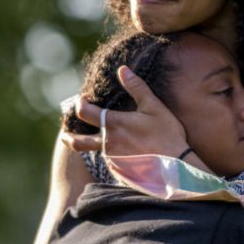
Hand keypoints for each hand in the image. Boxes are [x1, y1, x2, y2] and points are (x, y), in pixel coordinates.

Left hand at [59, 66, 188, 157]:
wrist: (177, 168)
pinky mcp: (119, 173)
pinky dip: (112, 157)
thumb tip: (122, 69)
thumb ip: (136, 87)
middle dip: (69, 137)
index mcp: (113, 125)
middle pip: (77, 142)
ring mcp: (112, 161)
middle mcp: (107, 144)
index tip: (84, 99)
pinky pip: (110, 164)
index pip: (83, 112)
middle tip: (66, 135)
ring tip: (104, 141)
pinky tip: (124, 155)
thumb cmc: (167, 135)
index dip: (80, 103)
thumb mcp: (154, 107)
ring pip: (96, 153)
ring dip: (96, 146)